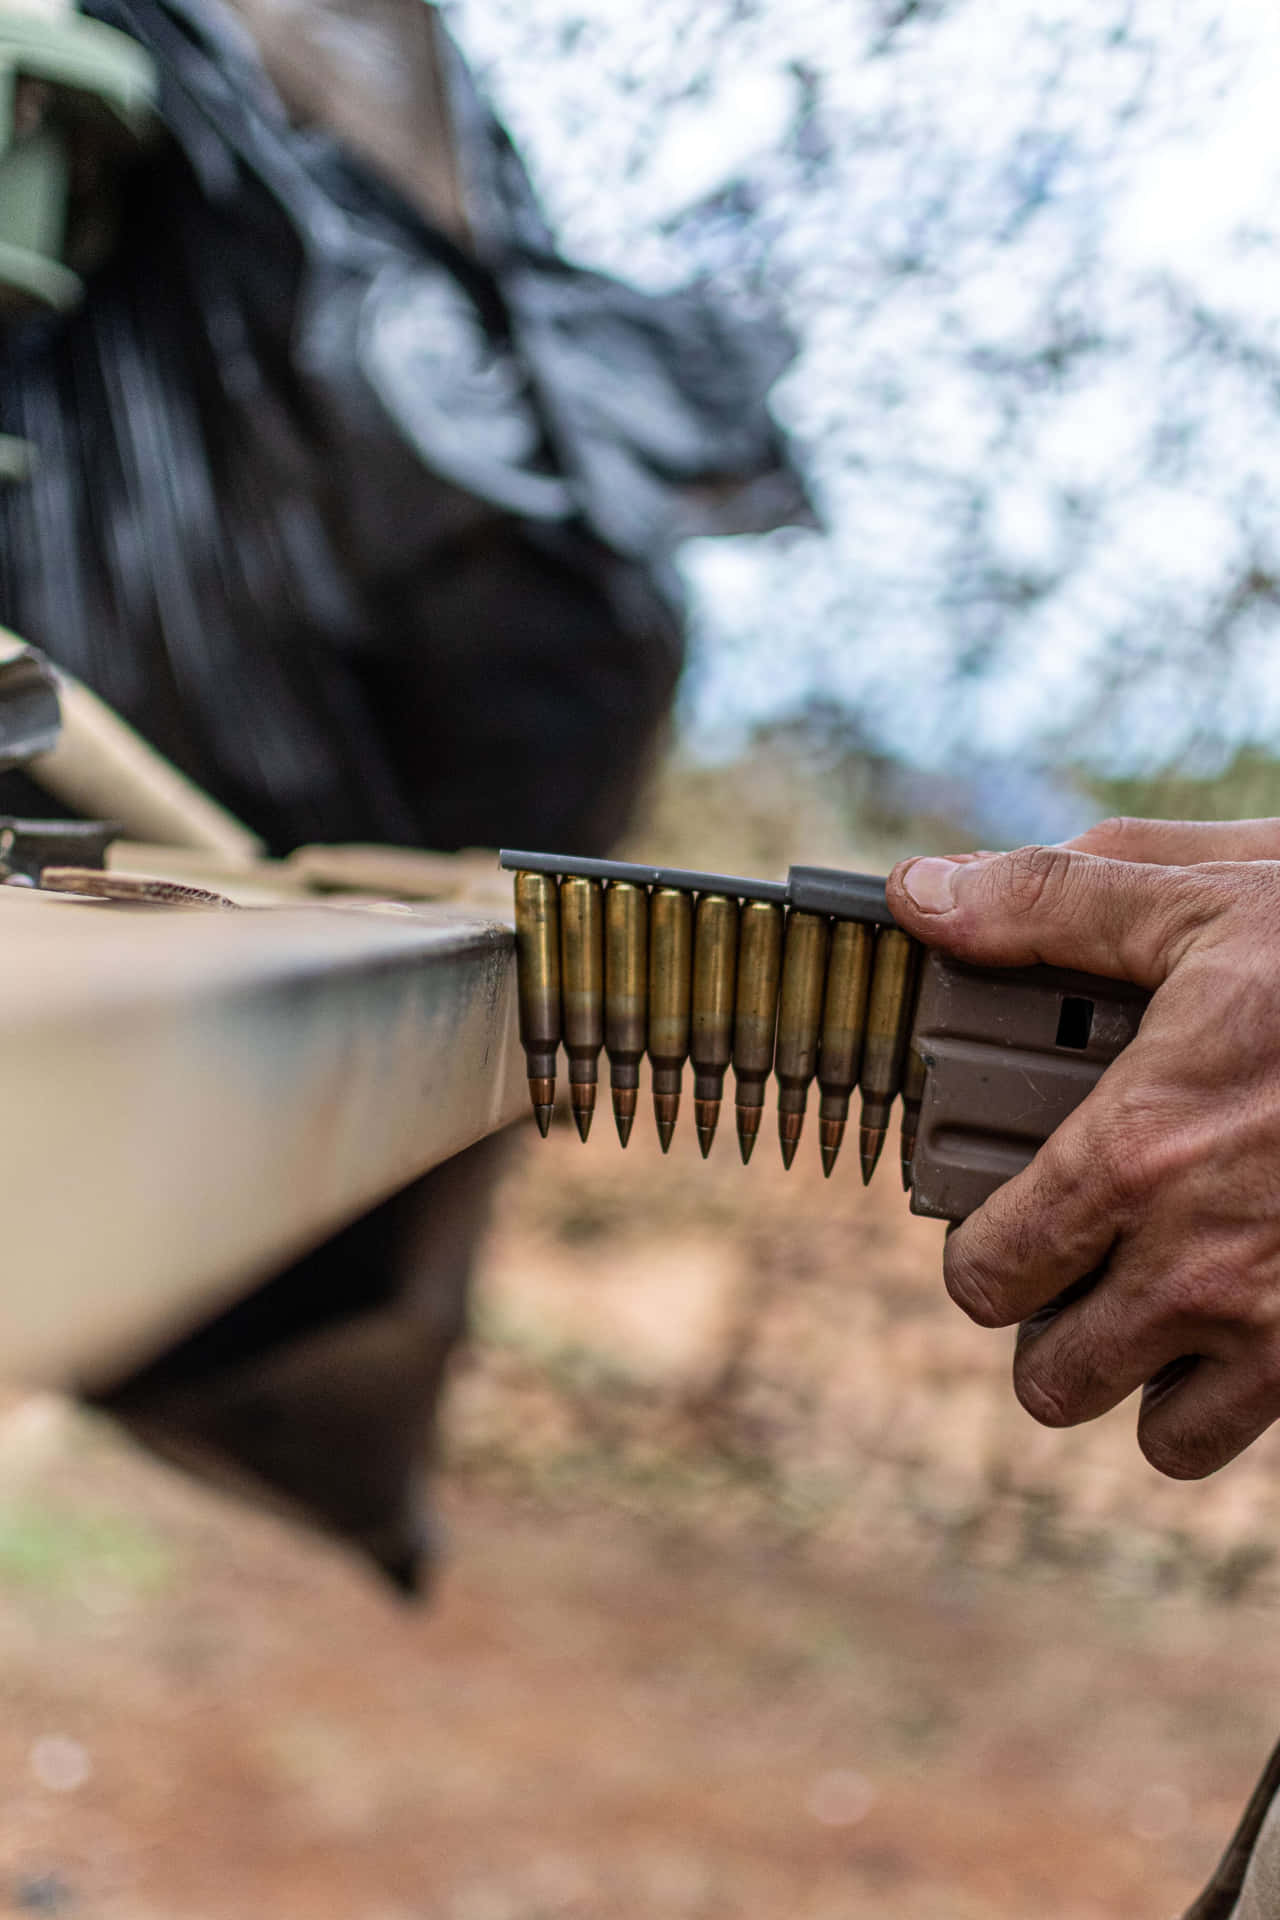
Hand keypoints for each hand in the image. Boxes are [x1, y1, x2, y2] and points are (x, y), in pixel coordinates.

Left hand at [886, 819, 1279, 1478]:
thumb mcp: (1203, 899)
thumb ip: (1046, 905)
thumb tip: (921, 895)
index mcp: (1136, 1153)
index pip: (988, 1273)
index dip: (978, 1251)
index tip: (998, 1221)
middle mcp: (1201, 1263)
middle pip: (1055, 1379)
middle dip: (1049, 1328)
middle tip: (1075, 1268)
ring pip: (1163, 1435)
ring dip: (1147, 1381)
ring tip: (1161, 1305)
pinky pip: (1268, 1434)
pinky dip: (1247, 1394)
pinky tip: (1253, 1312)